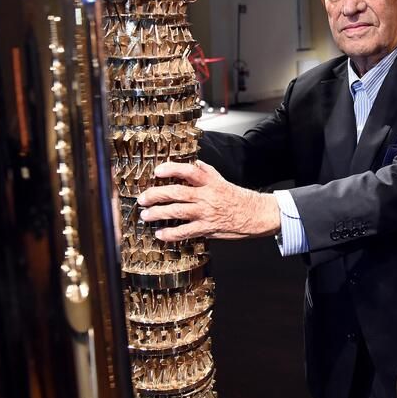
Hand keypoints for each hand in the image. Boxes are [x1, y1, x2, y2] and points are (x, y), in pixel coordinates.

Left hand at [137, 160, 280, 240]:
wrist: (253, 214)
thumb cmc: (236, 197)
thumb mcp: (221, 179)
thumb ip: (206, 171)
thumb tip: (193, 162)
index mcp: (209, 181)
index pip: (189, 171)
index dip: (172, 169)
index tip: (157, 171)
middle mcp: (206, 195)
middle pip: (177, 192)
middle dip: (156, 195)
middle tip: (143, 198)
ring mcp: (206, 212)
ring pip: (178, 211)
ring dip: (158, 213)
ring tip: (146, 215)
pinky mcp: (207, 228)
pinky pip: (185, 231)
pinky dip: (171, 234)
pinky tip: (161, 234)